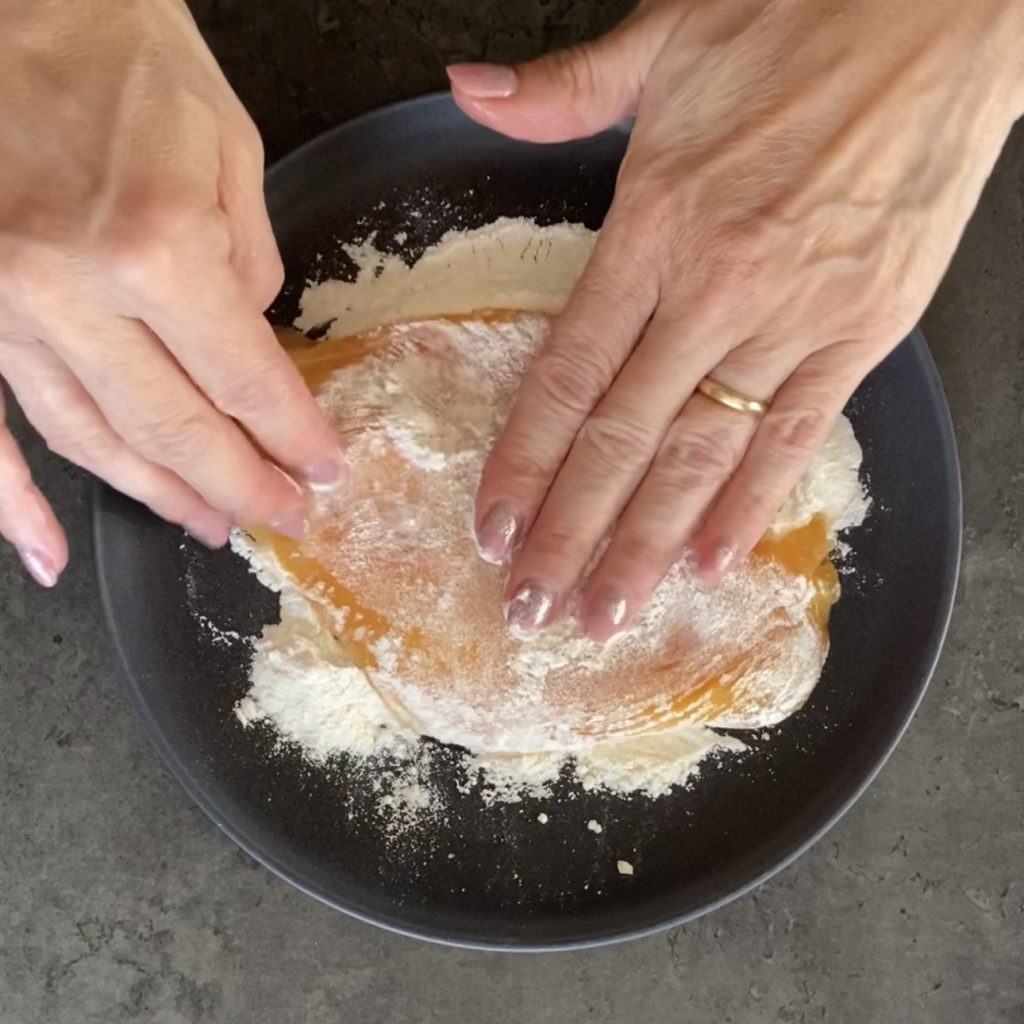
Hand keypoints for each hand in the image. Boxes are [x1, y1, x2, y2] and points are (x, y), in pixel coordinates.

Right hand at [0, 0, 343, 586]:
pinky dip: (12, 501)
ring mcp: (2, 307)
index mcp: (153, 249)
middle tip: (283, 515)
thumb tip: (249, 342)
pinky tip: (47, 554)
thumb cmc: (119, 49)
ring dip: (157, 493)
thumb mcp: (230, 149)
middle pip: (174, 428)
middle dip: (239, 484)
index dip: (292, 434)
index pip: (244, 380)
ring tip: (209, 524)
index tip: (323, 468)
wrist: (6, 0)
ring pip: (91, 438)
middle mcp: (68, 293)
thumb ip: (247, 263)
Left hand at [449, 0, 1022, 638]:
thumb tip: (464, 92)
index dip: (526, 460)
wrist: (950, 8)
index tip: (495, 526)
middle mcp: (717, 287)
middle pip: (625, 439)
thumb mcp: (664, 36)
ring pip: (703, 456)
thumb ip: (560, 91)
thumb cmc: (803, 19)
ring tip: (606, 612)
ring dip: (649, 544)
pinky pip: (796, 437)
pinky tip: (712, 563)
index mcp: (654, 224)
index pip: (569, 372)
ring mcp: (795, 318)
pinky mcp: (863, 333)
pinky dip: (752, 504)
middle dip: (572, 534)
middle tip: (530, 607)